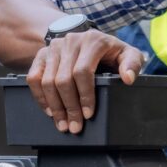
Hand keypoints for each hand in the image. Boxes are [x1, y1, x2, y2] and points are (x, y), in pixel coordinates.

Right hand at [26, 30, 144, 133]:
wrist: (93, 41)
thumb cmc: (113, 52)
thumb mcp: (129, 55)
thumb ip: (132, 64)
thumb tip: (128, 79)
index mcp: (93, 41)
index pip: (83, 72)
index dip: (84, 96)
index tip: (88, 114)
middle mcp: (71, 41)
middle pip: (63, 79)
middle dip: (69, 107)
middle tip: (74, 126)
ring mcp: (54, 47)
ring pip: (47, 80)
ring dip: (54, 106)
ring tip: (62, 123)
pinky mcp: (42, 54)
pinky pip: (33, 77)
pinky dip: (39, 96)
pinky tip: (50, 110)